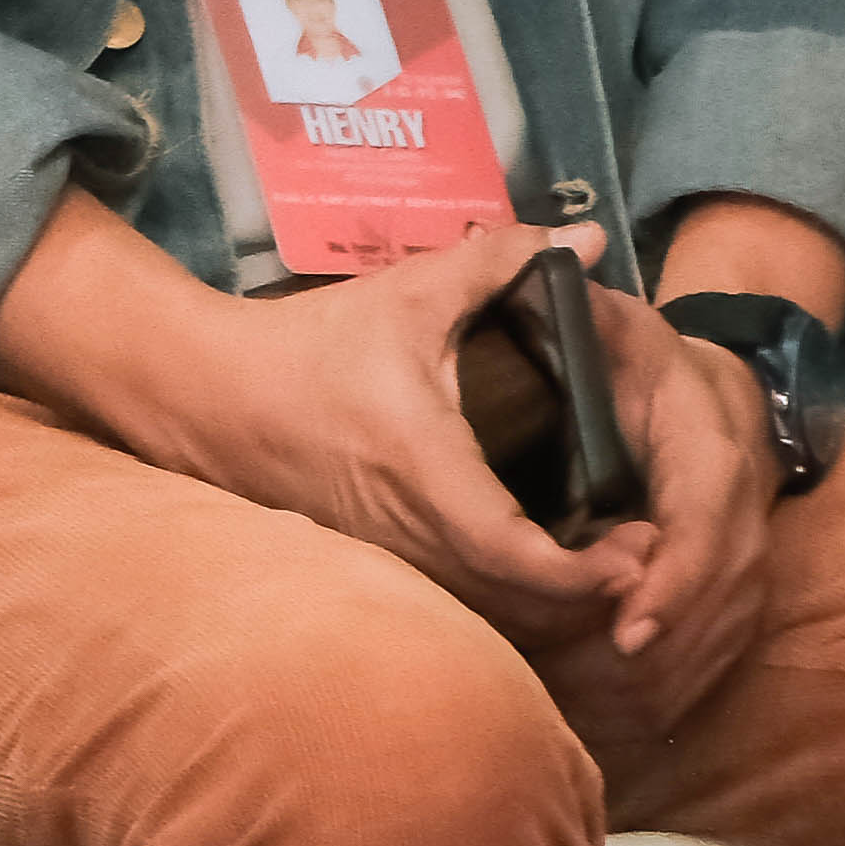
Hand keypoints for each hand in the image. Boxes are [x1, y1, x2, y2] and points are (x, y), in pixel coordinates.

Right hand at [0, 209, 619, 642]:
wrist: (204, 390)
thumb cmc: (307, 342)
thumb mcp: (406, 294)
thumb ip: (499, 261)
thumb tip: (589, 237)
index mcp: (424, 466)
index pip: (513, 553)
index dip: (581, 570)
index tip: (634, 551)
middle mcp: (405, 526)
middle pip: (511, 600)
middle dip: (585, 589)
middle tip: (640, 550)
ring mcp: (383, 551)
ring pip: (481, 608)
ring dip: (545, 598)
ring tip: (602, 557)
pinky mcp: (369, 556)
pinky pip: (451, 594)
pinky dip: (501, 593)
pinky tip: (535, 559)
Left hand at [540, 288, 786, 731]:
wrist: (675, 353)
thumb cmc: (599, 332)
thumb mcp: (572, 303)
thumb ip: (538, 275)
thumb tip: (559, 249)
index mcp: (696, 400)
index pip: (709, 495)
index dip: (679, 566)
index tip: (630, 627)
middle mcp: (734, 456)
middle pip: (737, 564)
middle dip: (686, 630)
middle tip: (620, 682)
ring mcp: (746, 504)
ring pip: (743, 597)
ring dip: (693, 658)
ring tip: (628, 710)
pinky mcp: (734, 543)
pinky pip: (733, 613)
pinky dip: (698, 660)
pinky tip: (650, 705)